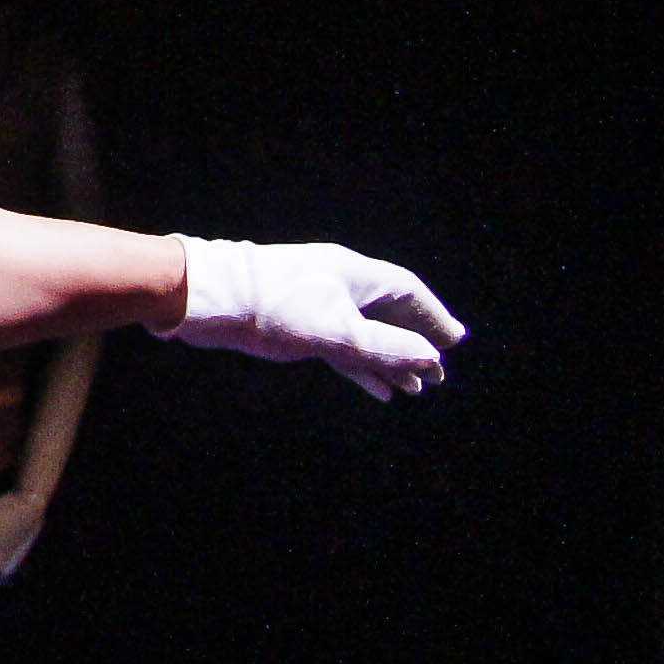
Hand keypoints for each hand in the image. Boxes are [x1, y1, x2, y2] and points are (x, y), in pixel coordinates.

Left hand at [158, 237, 465, 401]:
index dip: (434, 318)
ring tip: (414, 389)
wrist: (208, 299)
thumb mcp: (337, 332)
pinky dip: (359, 366)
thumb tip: (428, 358)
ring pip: (364, 334)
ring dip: (388, 361)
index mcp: (354, 274)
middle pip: (388, 314)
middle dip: (414, 345)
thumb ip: (384, 347)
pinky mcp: (295, 324)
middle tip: (438, 376)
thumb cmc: (275, 307)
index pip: (408, 293)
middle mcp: (339, 285)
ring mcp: (316, 304)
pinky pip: (339, 346)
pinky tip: (377, 388)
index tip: (455, 342)